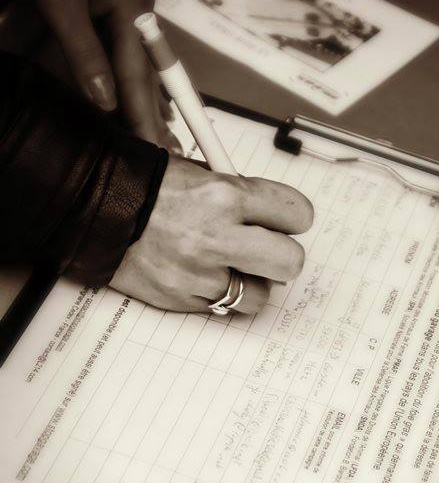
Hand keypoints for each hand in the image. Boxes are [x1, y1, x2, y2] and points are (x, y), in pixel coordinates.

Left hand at [14, 0, 167, 144]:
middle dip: (154, 116)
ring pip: (145, 67)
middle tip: (165, 154)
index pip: (137, 76)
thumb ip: (82, 51)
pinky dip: (142, 82)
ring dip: (152, 103)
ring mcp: (135, 10)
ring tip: (164, 137)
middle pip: (148, 75)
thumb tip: (104, 101)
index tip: (150, 149)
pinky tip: (154, 102)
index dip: (142, 116)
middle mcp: (142, 13)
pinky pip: (136, 55)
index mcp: (132, 9)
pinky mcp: (121, 8)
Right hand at [110, 158, 313, 312]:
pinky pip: (224, 308)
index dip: (295, 219)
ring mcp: (198, 273)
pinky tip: (207, 276)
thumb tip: (274, 219)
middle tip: (269, 251)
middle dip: (284, 256)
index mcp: (225, 195)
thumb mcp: (201, 174)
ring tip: (231, 266)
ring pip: (260, 295)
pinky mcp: (182, 298)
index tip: (287, 222)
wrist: (97, 209)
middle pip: (290, 262)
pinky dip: (221, 295)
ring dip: (252, 283)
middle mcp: (216, 235)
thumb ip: (241, 196)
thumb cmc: (150, 188)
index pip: (297, 214)